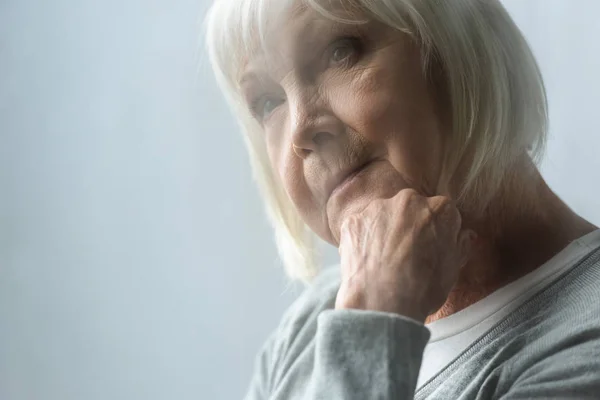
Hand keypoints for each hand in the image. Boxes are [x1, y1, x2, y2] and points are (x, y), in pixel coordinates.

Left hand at [335, 189, 475, 322]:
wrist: (382, 303)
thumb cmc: (422, 289)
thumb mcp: (452, 270)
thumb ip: (460, 245)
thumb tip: (466, 235)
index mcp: (440, 209)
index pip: (442, 212)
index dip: (436, 231)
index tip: (431, 247)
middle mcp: (409, 200)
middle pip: (411, 208)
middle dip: (409, 225)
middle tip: (405, 254)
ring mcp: (378, 208)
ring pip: (383, 215)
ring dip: (384, 230)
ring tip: (383, 260)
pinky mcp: (354, 220)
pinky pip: (361, 226)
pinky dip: (363, 239)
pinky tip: (366, 260)